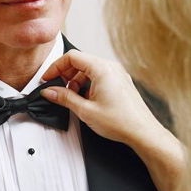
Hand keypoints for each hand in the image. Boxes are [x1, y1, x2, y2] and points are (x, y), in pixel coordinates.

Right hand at [40, 49, 163, 146]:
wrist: (143, 133)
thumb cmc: (121, 122)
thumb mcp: (85, 110)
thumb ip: (64, 98)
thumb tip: (50, 92)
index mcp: (102, 69)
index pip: (72, 57)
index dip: (55, 67)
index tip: (47, 79)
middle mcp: (111, 68)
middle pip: (80, 62)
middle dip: (64, 74)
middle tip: (55, 88)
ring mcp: (117, 75)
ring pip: (88, 70)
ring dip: (75, 81)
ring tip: (70, 97)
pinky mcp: (119, 83)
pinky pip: (98, 77)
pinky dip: (86, 84)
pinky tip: (83, 99)